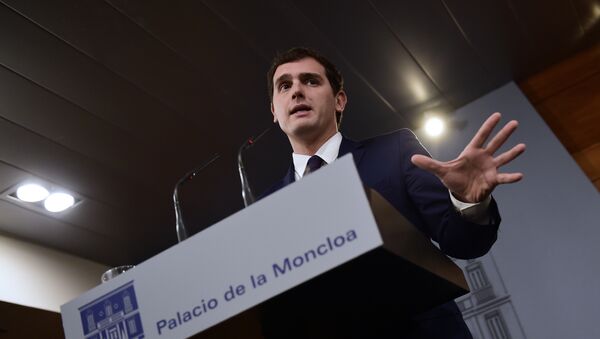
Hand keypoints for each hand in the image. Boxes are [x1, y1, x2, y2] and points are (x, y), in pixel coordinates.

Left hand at [411, 112, 525, 202]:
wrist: (462, 195)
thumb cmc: (454, 179)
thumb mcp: (440, 171)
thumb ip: (428, 164)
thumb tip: (412, 158)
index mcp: (471, 152)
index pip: (481, 136)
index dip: (489, 126)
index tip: (498, 115)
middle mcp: (483, 158)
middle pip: (495, 143)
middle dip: (504, 134)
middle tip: (515, 123)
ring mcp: (490, 168)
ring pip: (503, 158)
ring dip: (513, 153)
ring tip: (522, 146)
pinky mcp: (493, 180)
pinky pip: (504, 178)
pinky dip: (511, 177)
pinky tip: (520, 175)